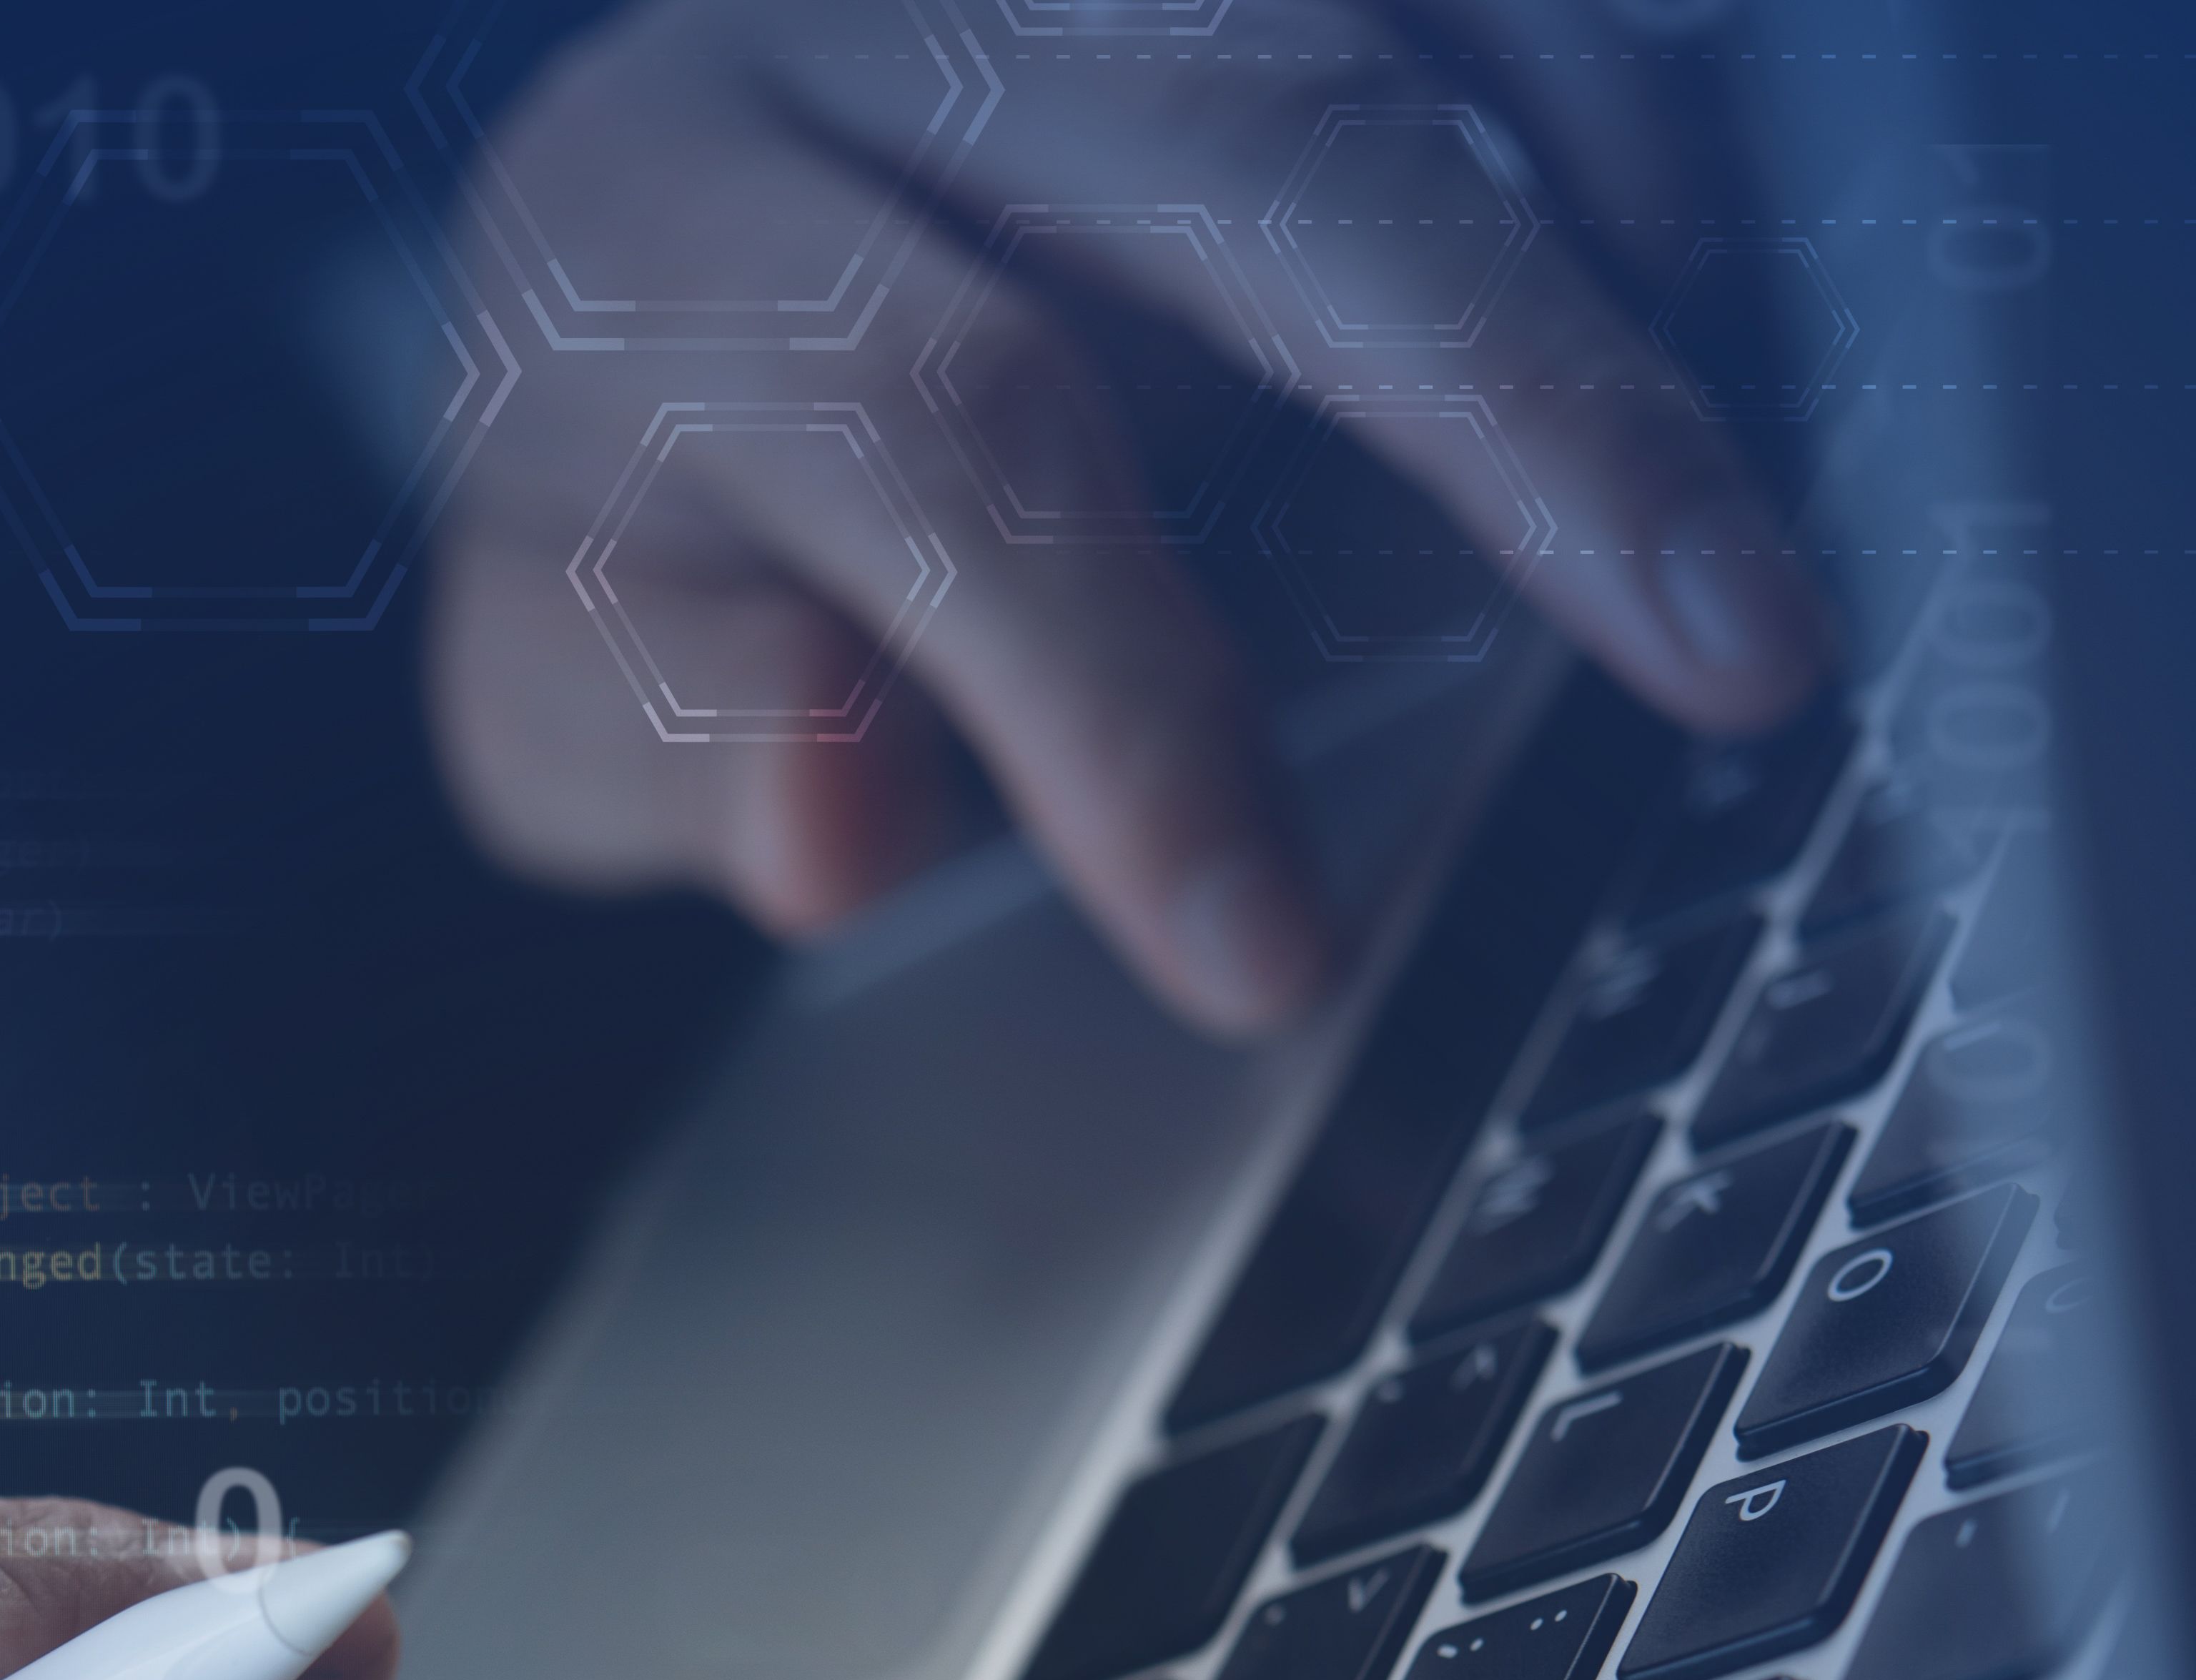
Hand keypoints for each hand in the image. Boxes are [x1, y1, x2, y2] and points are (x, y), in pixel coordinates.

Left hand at [427, 0, 1829, 1033]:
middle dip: (1521, 405)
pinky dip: (1620, 123)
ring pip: (1390, 26)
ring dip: (1613, 257)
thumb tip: (832, 813)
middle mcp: (870, 18)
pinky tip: (1696, 310)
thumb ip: (677, 752)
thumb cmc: (635, 519)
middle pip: (1251, 146)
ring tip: (1745, 515)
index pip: (937, 430)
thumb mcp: (571, 688)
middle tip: (1727, 652)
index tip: (1267, 950)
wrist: (634, 287)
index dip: (1117, 702)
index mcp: (657, 229)